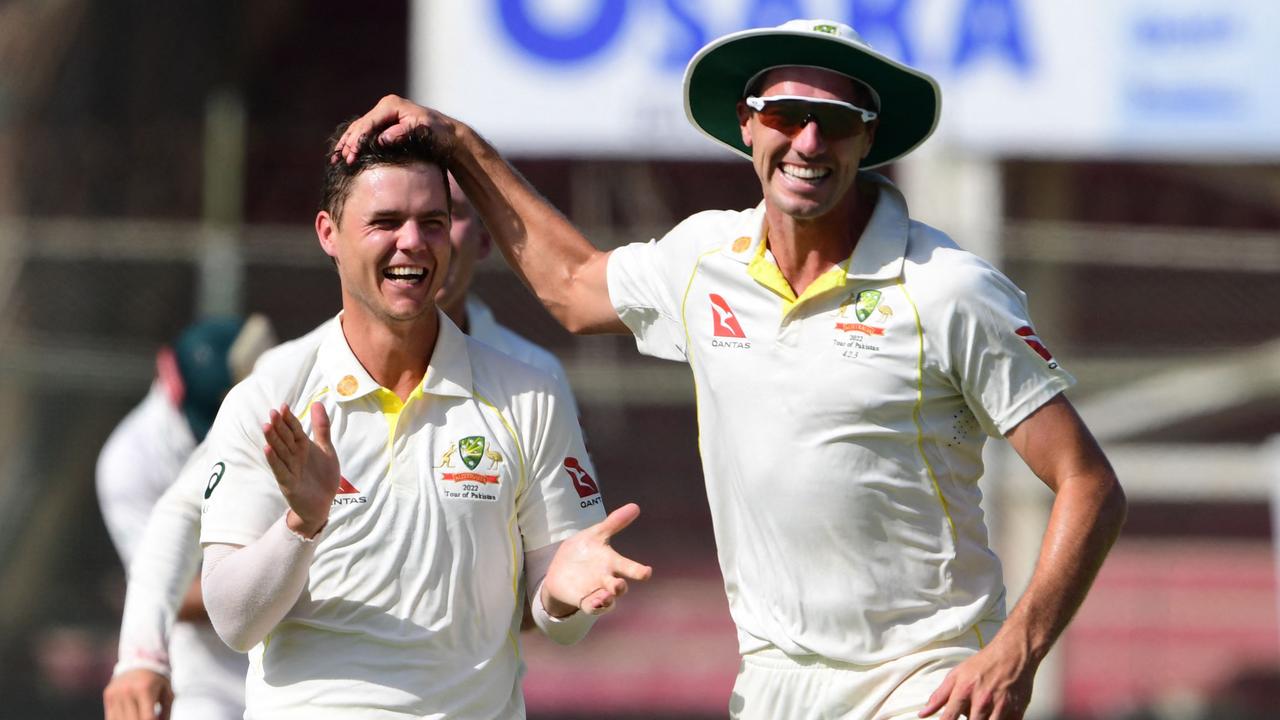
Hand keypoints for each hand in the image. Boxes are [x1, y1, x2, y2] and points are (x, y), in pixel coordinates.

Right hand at [103, 668, 172, 719]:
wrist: (140, 660)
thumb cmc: (156, 679)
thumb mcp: (167, 693)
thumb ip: (166, 712)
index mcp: (144, 689)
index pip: (147, 717)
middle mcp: (127, 691)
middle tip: (148, 717)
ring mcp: (115, 694)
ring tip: (139, 715)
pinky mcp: (108, 695)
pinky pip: (111, 717)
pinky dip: (121, 719)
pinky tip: (129, 715)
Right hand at [262, 403, 338, 536]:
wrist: (322, 504)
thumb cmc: (322, 475)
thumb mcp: (325, 448)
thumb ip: (321, 427)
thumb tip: (318, 403)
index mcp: (302, 447)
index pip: (294, 430)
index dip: (290, 419)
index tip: (283, 406)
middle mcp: (294, 457)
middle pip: (285, 439)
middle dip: (279, 426)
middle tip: (272, 412)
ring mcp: (290, 470)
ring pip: (280, 453)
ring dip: (273, 440)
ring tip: (266, 426)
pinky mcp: (289, 484)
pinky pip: (281, 471)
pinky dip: (274, 461)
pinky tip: (267, 450)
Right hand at [331, 94, 458, 163]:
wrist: (447, 134)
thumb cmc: (437, 132)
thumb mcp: (421, 131)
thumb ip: (401, 133)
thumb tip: (381, 139)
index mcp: (391, 106)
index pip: (368, 123)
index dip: (357, 140)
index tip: (351, 154)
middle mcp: (385, 107)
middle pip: (360, 125)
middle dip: (349, 143)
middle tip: (340, 160)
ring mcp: (384, 115)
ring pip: (360, 129)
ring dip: (348, 143)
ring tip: (336, 158)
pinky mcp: (385, 124)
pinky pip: (366, 133)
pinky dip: (355, 143)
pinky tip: (346, 153)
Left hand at [541, 503, 652, 615]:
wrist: (561, 567)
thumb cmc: (584, 550)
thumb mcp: (596, 534)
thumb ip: (615, 522)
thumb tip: (636, 506)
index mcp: (612, 563)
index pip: (629, 568)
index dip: (638, 571)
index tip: (647, 572)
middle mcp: (607, 579)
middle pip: (619, 587)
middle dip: (620, 587)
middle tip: (620, 585)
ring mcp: (596, 591)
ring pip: (607, 600)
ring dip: (607, 599)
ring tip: (604, 596)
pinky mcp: (583, 600)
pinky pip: (591, 607)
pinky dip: (594, 606)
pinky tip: (593, 603)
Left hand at [919, 634, 1036, 719]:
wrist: (1013, 653)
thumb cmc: (983, 664)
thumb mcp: (956, 675)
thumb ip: (939, 696)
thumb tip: (923, 714)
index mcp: (964, 691)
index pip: (949, 719)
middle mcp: (982, 701)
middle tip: (970, 712)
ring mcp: (1001, 708)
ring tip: (981, 713)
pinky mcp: (1017, 712)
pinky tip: (995, 713)